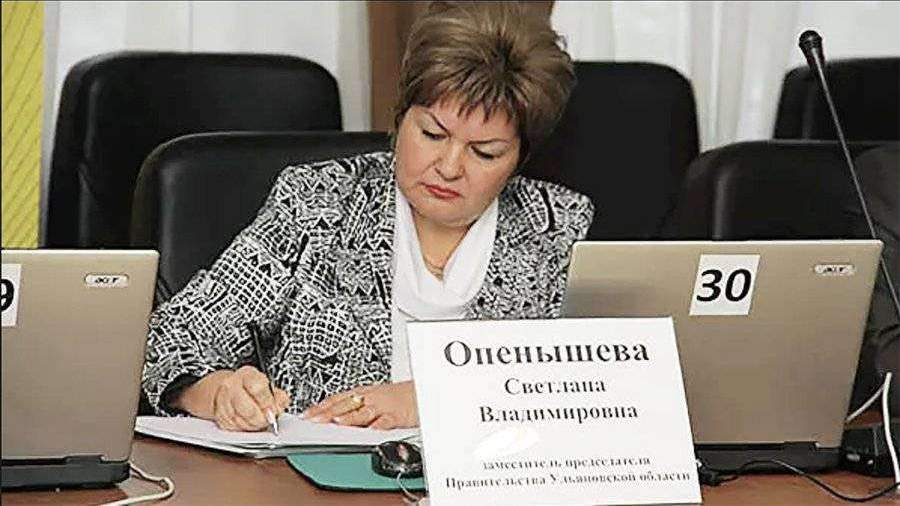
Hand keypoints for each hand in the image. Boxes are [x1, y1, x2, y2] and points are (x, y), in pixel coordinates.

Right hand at [176, 366, 290, 431]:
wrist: (229, 389)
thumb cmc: (251, 387)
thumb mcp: (267, 385)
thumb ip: (278, 395)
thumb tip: (282, 404)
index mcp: (247, 375)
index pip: (257, 388)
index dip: (268, 403)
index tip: (274, 410)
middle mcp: (232, 386)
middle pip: (249, 410)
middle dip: (262, 419)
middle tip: (269, 419)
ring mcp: (223, 401)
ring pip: (241, 422)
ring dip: (254, 425)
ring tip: (259, 420)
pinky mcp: (219, 416)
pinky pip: (234, 428)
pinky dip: (244, 428)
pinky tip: (248, 421)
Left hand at [301, 381, 418, 429]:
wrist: (420, 392)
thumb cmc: (396, 397)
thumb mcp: (371, 397)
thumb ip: (353, 408)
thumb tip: (332, 418)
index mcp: (361, 393)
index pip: (336, 399)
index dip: (320, 407)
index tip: (306, 415)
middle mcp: (369, 398)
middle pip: (345, 406)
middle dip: (328, 413)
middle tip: (313, 421)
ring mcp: (382, 406)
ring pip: (362, 412)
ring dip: (349, 417)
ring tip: (337, 423)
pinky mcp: (396, 415)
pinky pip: (386, 420)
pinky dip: (378, 424)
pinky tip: (370, 430)